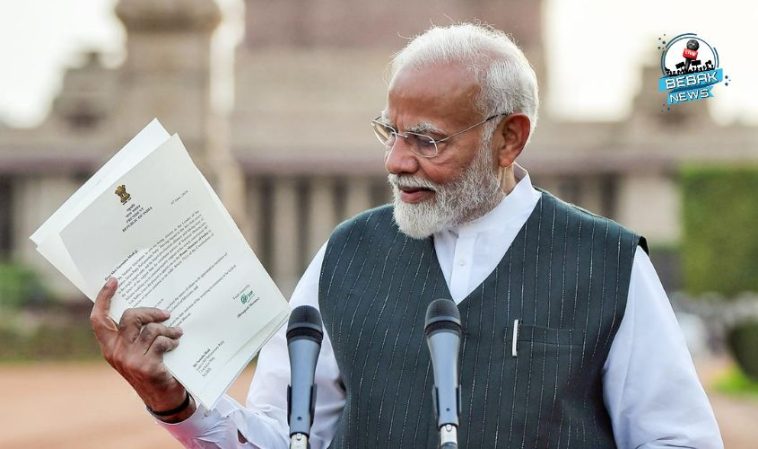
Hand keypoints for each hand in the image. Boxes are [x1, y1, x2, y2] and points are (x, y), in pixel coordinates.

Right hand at [90, 277, 194, 420]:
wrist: (162, 397)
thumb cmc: (151, 368)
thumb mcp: (137, 351)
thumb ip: (135, 333)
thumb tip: (148, 307)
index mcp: (109, 346)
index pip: (99, 319)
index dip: (104, 298)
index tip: (113, 281)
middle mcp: (116, 352)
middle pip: (130, 317)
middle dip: (150, 311)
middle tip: (165, 313)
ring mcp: (130, 360)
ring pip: (150, 329)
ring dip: (168, 328)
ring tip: (177, 332)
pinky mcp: (146, 366)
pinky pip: (161, 341)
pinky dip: (172, 340)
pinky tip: (176, 344)